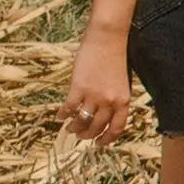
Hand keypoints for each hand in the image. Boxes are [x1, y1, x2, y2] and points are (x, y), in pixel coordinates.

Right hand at [64, 25, 134, 143]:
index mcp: (124, 100)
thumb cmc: (115, 58)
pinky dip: (63, 115)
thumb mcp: (121, 82)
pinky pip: (69, 108)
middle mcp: (110, 101)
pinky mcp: (78, 88)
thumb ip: (115, 99)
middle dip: (88, 135)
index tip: (99, 143)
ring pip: (82, 121)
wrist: (107, 40)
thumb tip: (103, 115)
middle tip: (81, 136)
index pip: (117, 127)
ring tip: (70, 128)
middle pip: (97, 127)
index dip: (108, 138)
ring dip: (75, 127)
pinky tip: (59, 116)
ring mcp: (93, 96)